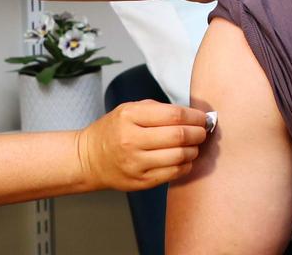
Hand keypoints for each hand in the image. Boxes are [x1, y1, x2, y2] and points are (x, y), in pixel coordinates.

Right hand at [76, 100, 209, 190]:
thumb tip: (190, 115)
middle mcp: (131, 140)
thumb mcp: (128, 109)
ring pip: (179, 156)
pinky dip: (185, 165)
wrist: (88, 159)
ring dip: (194, 150)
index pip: (173, 115)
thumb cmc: (112, 131)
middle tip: (203, 131)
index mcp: (129, 117)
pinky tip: (185, 159)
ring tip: (194, 146)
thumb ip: (157, 109)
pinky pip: (173, 173)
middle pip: (178, 136)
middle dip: (198, 133)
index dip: (194, 116)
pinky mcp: (140, 181)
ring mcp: (136, 163)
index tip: (203, 117)